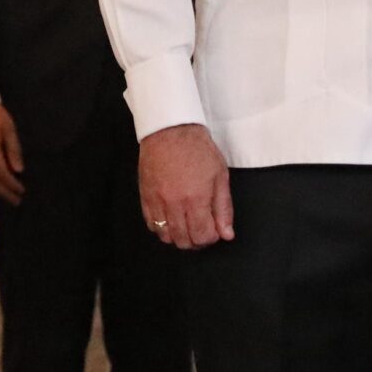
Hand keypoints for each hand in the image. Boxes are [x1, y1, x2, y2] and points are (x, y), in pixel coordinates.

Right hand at [139, 123, 232, 249]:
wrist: (171, 130)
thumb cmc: (197, 149)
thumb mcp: (220, 176)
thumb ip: (223, 208)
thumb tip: (226, 233)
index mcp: (196, 199)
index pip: (202, 236)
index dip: (211, 238)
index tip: (214, 230)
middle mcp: (174, 203)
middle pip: (183, 240)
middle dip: (196, 241)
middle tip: (201, 230)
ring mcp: (157, 201)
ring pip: (165, 236)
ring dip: (178, 237)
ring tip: (186, 226)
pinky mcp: (145, 197)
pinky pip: (151, 224)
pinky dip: (161, 228)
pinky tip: (170, 219)